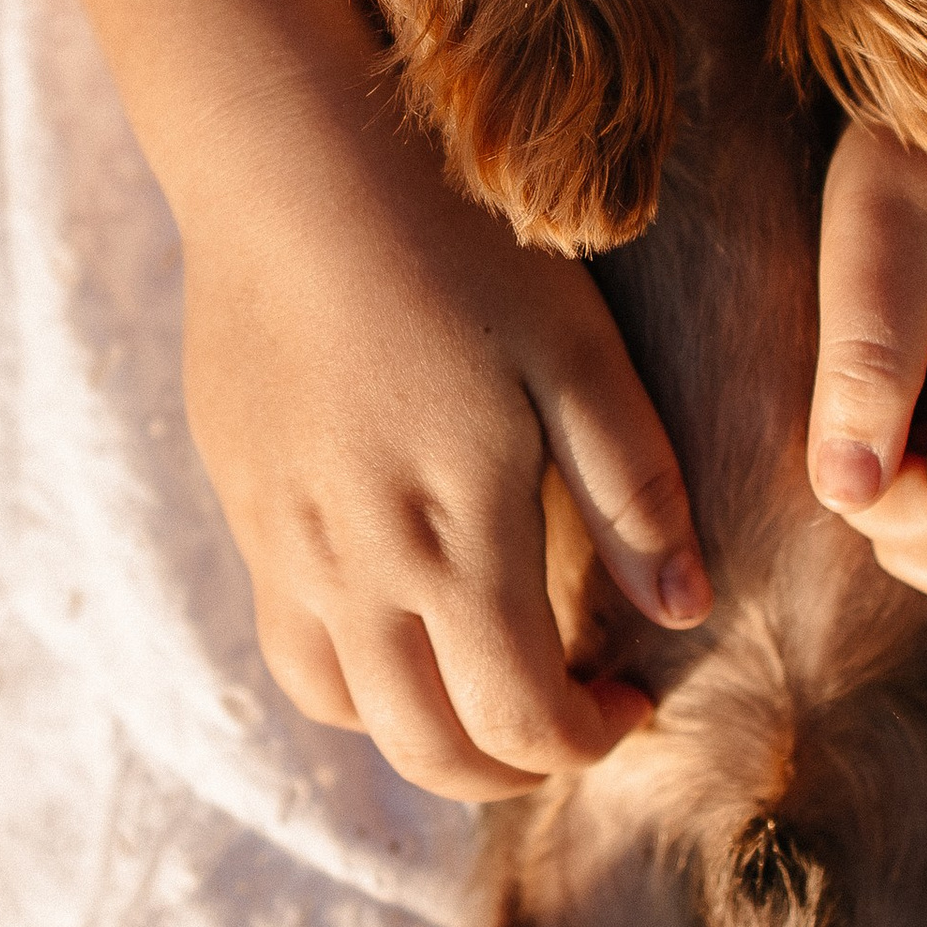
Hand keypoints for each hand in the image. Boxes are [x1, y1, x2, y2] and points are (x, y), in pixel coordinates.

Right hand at [179, 84, 710, 800]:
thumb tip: (686, 608)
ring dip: (426, 732)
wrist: (286, 159)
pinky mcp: (241, 502)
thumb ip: (634, 488)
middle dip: (514, 768)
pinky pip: (288, 643)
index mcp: (455, 541)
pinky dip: (354, 675)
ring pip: (345, 713)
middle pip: (429, 752)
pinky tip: (402, 611)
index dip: (591, 741)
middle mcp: (356, 570)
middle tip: (571, 714)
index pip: (522, 723)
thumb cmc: (451, 240)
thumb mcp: (574, 350)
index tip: (636, 697)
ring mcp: (284, 544)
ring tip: (485, 679)